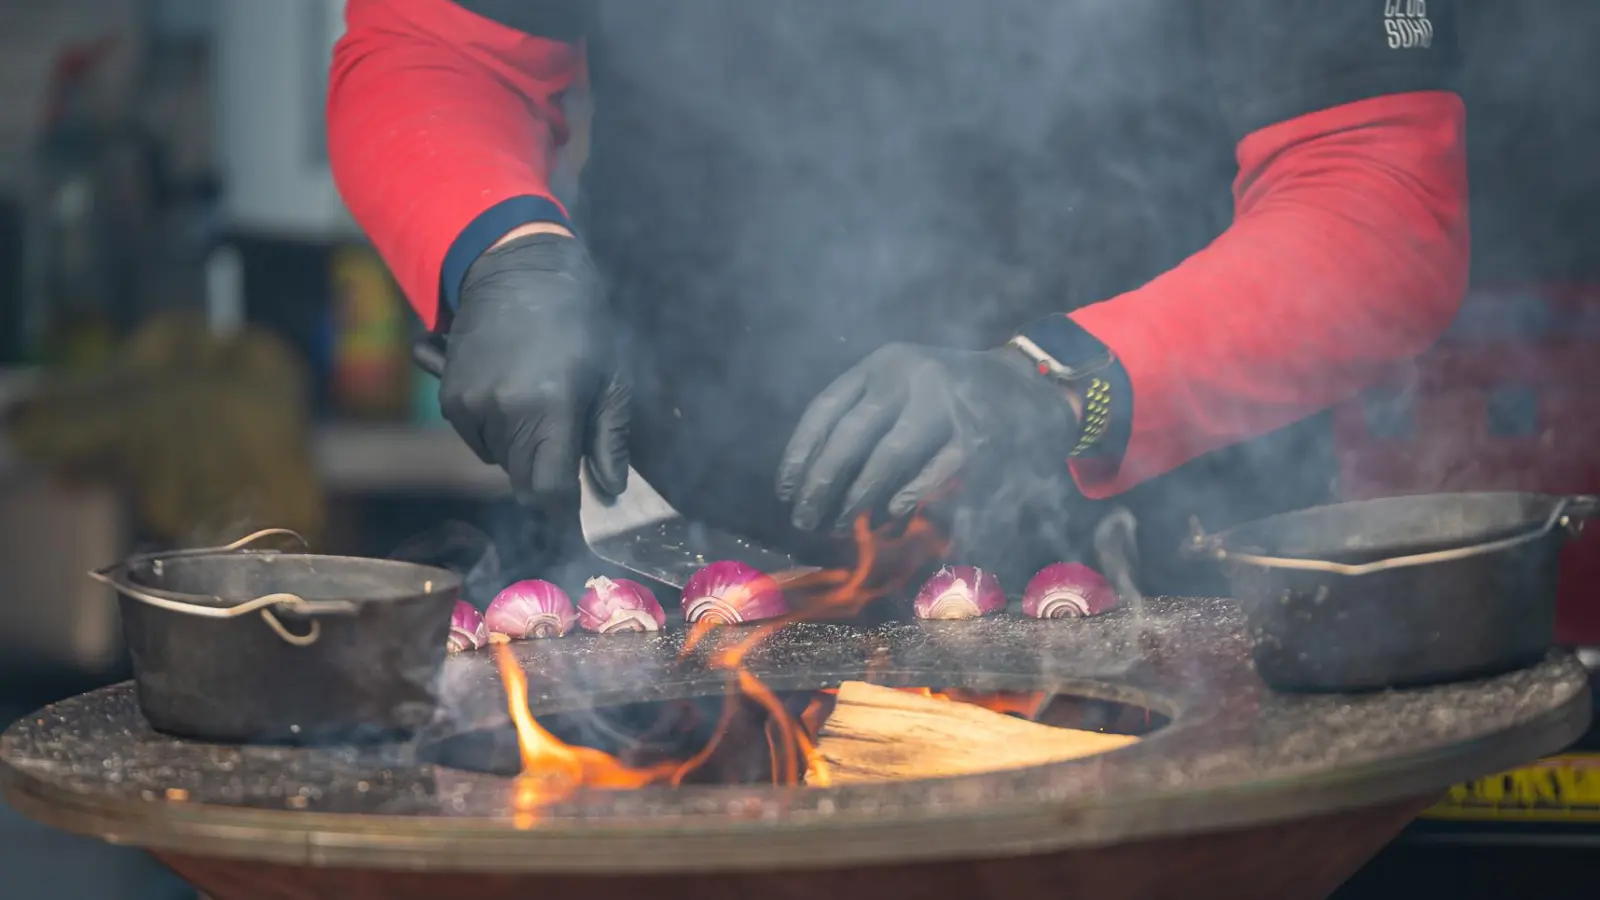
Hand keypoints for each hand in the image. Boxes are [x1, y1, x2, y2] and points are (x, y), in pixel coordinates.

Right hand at [440, 233, 629, 508]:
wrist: (519, 272)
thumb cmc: (579, 324)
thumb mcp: (610, 377)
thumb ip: (609, 439)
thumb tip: (609, 490)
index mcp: (550, 408)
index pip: (546, 490)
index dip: (562, 506)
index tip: (574, 505)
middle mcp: (503, 411)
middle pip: (522, 479)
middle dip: (545, 471)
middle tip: (565, 432)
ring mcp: (470, 405)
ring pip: (499, 459)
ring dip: (520, 447)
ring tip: (537, 398)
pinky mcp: (450, 398)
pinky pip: (476, 438)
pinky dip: (494, 429)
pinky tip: (511, 390)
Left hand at [776, 342, 1079, 532]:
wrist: (1026, 383)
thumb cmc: (949, 391)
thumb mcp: (903, 382)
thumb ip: (864, 413)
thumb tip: (814, 475)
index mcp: (884, 363)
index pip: (827, 409)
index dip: (800, 453)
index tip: (785, 490)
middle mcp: (911, 377)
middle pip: (851, 435)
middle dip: (821, 483)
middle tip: (804, 518)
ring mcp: (946, 404)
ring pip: (888, 457)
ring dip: (858, 497)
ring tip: (839, 523)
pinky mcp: (977, 435)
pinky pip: (930, 474)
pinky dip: (904, 498)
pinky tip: (887, 516)